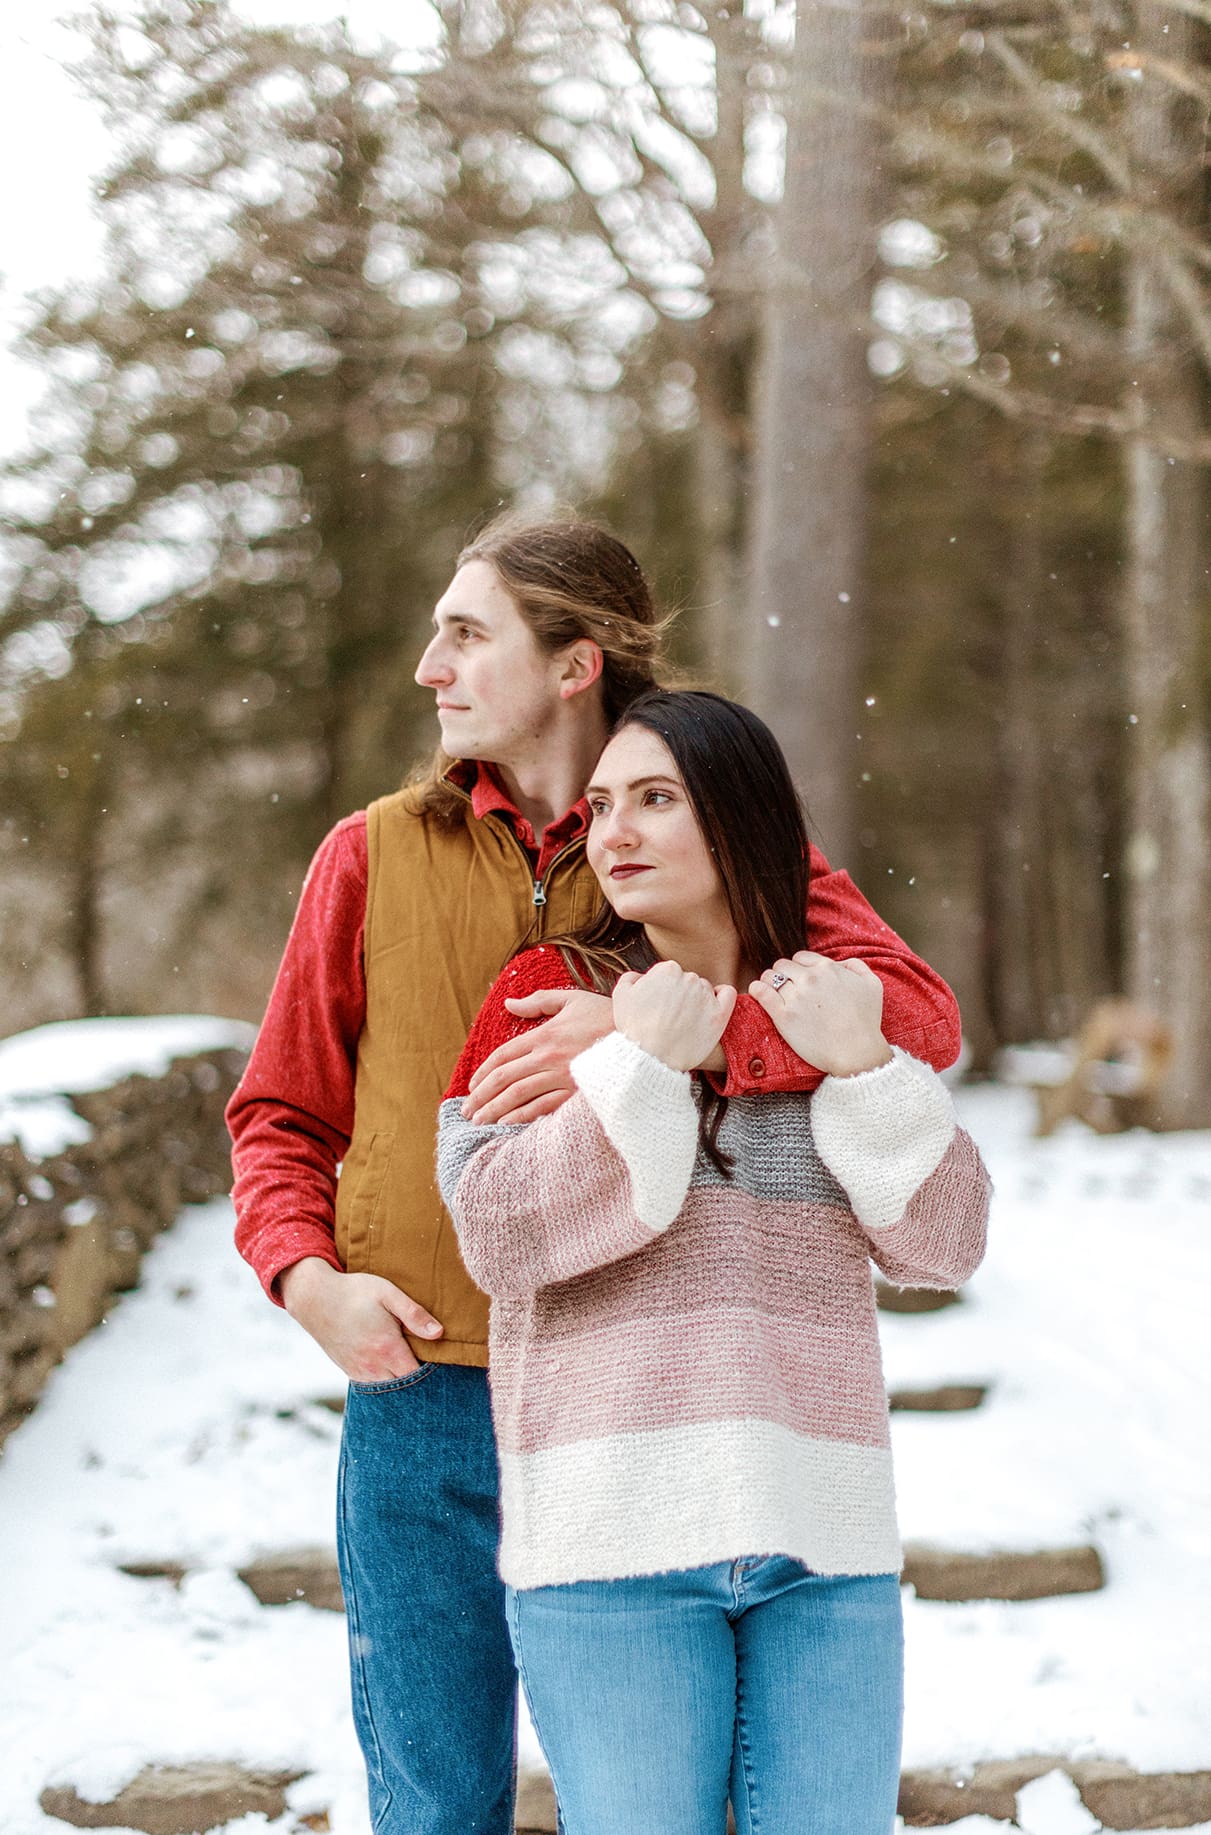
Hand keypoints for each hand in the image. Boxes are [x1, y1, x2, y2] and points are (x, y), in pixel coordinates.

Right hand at [279, 1258, 442, 1381]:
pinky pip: (373, 1384)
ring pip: (388, 1389)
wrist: (315, 1298)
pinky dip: (385, 1380)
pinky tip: (392, 1366)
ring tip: (411, 1365)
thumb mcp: (388, 1294)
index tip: (441, 1362)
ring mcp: (359, 1371)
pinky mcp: (349, 1370)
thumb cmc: (355, 1292)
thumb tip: (439, 1333)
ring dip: (401, 1381)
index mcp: (388, 1348)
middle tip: (430, 1364)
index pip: (418, 1376)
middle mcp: (373, 1366)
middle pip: (405, 1387)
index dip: (432, 1373)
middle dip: (419, 1380)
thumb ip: (414, 1314)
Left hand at [463, 989, 613, 1123]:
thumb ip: (538, 1001)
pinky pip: (543, 1108)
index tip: (472, 1086)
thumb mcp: (571, 1000)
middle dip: (481, 1097)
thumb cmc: (606, 1016)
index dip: (483, 1072)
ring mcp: (562, 1077)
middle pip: (504, 1078)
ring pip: (518, 1096)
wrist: (641, 1037)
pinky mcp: (576, 1093)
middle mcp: (548, 1057)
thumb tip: (509, 1003)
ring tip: (480, 1122)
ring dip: (495, 1110)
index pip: (503, 1055)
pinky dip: (522, 1117)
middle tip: (467, 1111)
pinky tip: (507, 1124)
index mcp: (544, 1035)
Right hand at [612, 961, 737, 1071]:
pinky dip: (722, 996)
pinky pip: (728, 994)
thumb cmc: (633, 1029)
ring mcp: (706, 996)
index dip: (663, 990)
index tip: (660, 1006)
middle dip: (680, 996)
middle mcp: (689, 978)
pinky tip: (712, 1008)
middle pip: (688, 981)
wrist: (650, 1059)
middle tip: (670, 1018)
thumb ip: (632, 977)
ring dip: (697, 1001)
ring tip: (684, 1022)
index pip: (670, 973)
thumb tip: (642, 976)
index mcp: (667, 970)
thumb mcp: (621, 996)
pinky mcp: (719, 1014)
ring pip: (705, 989)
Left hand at [750, 952, 891, 1077]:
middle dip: (783, 974)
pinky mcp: (784, 1016)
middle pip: (783, 965)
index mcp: (828, 969)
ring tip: (770, 991)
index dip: (799, 967)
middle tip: (784, 987)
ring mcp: (796, 997)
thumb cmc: (866, 1022)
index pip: (801, 957)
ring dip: (768, 981)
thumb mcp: (872, 985)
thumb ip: (857, 966)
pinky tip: (757, 991)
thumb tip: (842, 963)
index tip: (799, 979)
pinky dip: (757, 989)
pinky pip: (761, 992)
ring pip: (770, 977)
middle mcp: (810, 979)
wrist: (857, 1053)